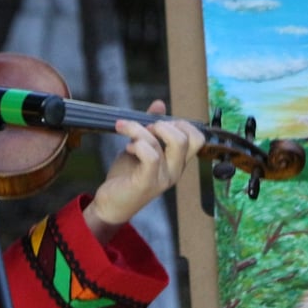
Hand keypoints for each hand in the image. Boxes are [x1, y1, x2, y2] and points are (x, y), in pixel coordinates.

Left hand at [83, 100, 204, 242]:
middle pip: (187, 138)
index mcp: (177, 162)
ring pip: (168, 143)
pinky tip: (128, 149)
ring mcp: (163, 178)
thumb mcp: (139, 148)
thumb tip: (159, 103)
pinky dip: (138, 145)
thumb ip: (150, 128)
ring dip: (142, 130)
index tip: (157, 125)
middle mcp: (175, 170)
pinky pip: (152, 157)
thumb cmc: (126, 176)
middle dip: (164, 125)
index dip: (179, 124)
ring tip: (126, 132)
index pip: (197, 138)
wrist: (110, 204)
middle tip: (144, 129)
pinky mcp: (147, 183)